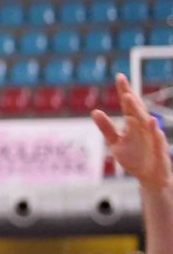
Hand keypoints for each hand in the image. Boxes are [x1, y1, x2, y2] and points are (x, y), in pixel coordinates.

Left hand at [92, 73, 172, 192]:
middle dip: (129, 95)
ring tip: (129, 97)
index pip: (127, 104)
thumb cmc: (134, 157)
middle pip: (136, 108)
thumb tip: (95, 111)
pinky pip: (156, 138)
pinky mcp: (158, 148)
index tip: (119, 76)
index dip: (124, 91)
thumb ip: (106, 128)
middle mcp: (143, 127)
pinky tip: (151, 121)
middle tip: (121, 80)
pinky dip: (153, 129)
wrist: (149, 176)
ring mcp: (152, 136)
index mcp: (133, 123)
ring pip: (145, 120)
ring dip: (137, 109)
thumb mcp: (115, 143)